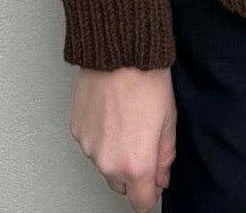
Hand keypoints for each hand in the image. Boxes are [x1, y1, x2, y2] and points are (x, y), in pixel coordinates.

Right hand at [69, 64, 176, 211]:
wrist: (118, 49)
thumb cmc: (146, 77)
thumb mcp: (169, 119)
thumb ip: (165, 156)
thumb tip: (161, 176)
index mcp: (135, 164)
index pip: (141, 203)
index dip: (151, 193)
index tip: (155, 182)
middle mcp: (107, 162)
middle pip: (121, 185)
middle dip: (133, 171)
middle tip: (144, 140)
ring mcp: (88, 147)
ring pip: (104, 164)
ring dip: (115, 152)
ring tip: (127, 119)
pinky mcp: (76, 130)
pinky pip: (91, 144)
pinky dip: (101, 135)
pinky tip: (111, 112)